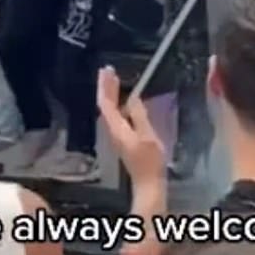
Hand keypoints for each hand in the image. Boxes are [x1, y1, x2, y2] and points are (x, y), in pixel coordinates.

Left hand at [97, 66, 165, 193]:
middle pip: (105, 105)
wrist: (148, 184)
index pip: (105, 103)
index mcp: (117, 128)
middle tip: (107, 70)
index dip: (105, 86)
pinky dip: (117, 103)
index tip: (107, 71)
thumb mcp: (147, 136)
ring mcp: (117, 135)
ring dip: (110, 93)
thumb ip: (139, 116)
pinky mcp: (122, 138)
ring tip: (114, 79)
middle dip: (106, 87)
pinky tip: (124, 100)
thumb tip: (132, 98)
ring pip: (109, 110)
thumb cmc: (149, 160)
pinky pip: (115, 115)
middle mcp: (113, 130)